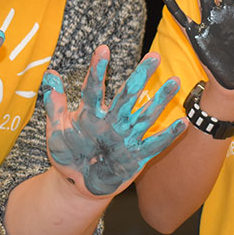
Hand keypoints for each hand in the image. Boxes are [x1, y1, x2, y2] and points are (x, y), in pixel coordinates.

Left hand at [42, 45, 186, 196]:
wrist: (77, 185)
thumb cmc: (67, 154)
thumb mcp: (56, 131)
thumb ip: (55, 105)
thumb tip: (50, 73)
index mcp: (91, 112)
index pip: (95, 88)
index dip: (98, 69)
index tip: (103, 48)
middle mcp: (112, 120)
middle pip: (128, 94)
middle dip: (141, 75)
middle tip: (154, 55)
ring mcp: (126, 137)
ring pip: (145, 115)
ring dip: (160, 99)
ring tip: (175, 81)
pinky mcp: (136, 156)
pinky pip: (154, 144)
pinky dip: (168, 135)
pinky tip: (183, 122)